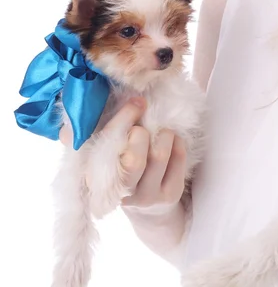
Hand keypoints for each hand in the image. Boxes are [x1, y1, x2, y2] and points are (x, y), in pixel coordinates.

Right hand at [59, 98, 187, 213]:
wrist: (148, 204)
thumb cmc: (121, 165)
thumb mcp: (101, 153)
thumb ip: (87, 135)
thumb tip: (67, 127)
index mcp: (97, 179)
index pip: (106, 150)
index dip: (122, 122)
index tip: (134, 103)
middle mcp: (121, 193)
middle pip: (134, 160)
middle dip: (141, 131)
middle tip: (144, 120)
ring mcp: (147, 196)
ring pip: (159, 154)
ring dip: (162, 134)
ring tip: (159, 131)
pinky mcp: (170, 195)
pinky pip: (178, 157)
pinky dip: (177, 141)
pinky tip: (170, 140)